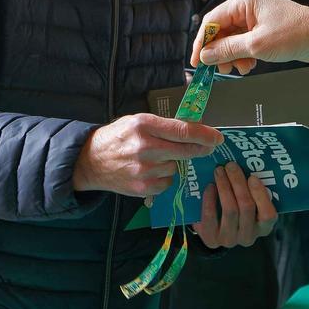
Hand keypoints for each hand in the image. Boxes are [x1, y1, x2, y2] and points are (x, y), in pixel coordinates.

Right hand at [72, 113, 222, 196]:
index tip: (218, 137)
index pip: (183, 130)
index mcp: (144, 125)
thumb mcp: (136, 121)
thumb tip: (194, 130)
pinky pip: (167, 182)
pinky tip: (151, 171)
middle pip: (185, 150)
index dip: (204, 134)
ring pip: (176, 167)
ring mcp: (144, 169)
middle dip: (201, 149)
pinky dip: (165, 177)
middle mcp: (145, 147)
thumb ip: (163, 125)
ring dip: (174, 163)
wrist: (91, 161)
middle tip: (209, 147)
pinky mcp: (143, 187)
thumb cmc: (118, 137)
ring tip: (158, 158)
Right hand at [191, 0, 308, 74]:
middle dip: (220, 51)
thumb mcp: (256, 45)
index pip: (211, 20)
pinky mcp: (263, 28)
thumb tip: (205, 55)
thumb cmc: (295, 34)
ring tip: (240, 69)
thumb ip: (227, 49)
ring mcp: (255, 17)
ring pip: (232, 38)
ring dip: (233, 56)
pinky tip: (250, 65)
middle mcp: (247, 6)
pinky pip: (244, 42)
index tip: (196, 61)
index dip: (201, 42)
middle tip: (220, 69)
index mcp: (243, 1)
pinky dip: (244, 55)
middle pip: (221, 30)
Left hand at [193, 162, 276, 247]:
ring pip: (230, 210)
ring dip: (224, 186)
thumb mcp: (249, 200)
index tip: (252, 176)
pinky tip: (209, 186)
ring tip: (219, 171)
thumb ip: (252, 188)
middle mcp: (248, 237)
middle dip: (238, 182)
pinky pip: (210, 217)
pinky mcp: (211, 240)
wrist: (213, 226)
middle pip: (246, 207)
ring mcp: (229, 240)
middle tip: (231, 165)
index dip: (261, 195)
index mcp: (263, 227)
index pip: (269, 215)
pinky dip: (210, 199)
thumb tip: (248, 158)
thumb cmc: (236, 206)